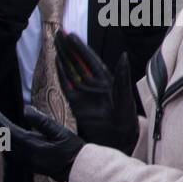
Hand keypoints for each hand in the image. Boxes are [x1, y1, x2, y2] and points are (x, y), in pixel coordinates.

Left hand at [0, 102, 82, 181]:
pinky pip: (9, 148)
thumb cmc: (71, 150)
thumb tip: (25, 110)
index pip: (5, 129)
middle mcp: (23, 154)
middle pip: (1, 135)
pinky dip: (2, 136)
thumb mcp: (60, 132)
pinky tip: (0, 130)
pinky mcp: (26, 162)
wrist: (77, 171)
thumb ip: (42, 121)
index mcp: (30, 146)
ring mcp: (23, 160)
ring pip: (3, 142)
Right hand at [55, 34, 138, 153]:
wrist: (118, 148)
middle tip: (59, 33)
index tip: (71, 35)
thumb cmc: (126, 128)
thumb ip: (122, 80)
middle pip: (80, 63)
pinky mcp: (78, 106)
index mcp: (108, 83)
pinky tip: (56, 63)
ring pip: (72, 72)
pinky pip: (67, 86)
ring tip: (56, 43)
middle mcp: (96, 87)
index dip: (81, 48)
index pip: (91, 61)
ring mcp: (86, 96)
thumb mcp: (126, 103)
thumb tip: (123, 56)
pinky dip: (61, 74)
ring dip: (64, 57)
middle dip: (70, 48)